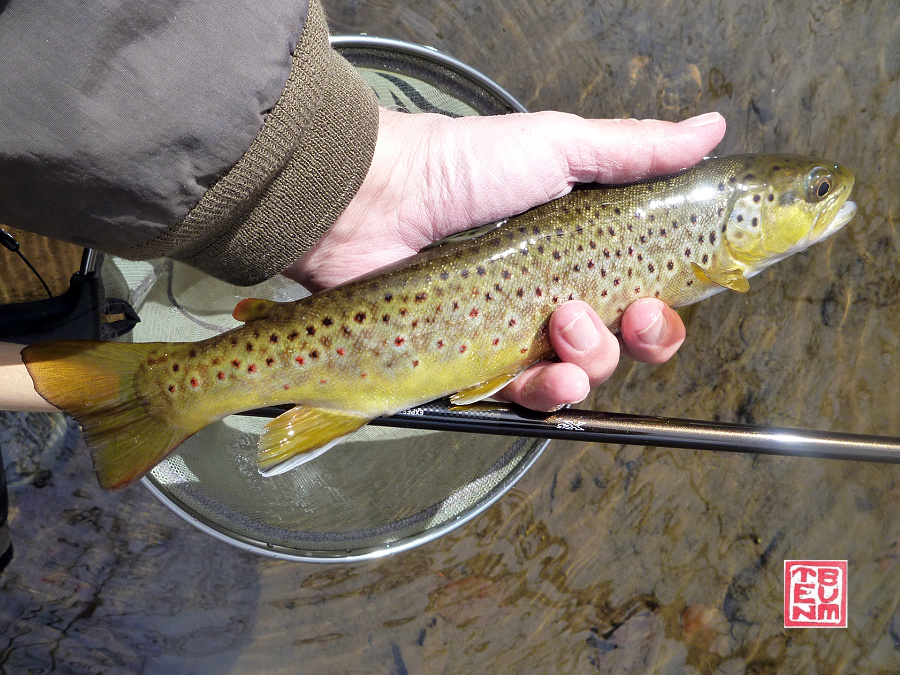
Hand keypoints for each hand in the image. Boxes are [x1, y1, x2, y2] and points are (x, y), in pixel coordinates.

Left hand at [283, 107, 724, 409]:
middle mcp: (552, 297)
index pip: (642, 297)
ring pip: (581, 375)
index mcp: (578, 253)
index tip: (660, 300)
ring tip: (564, 323)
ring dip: (592, 360)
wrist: (378, 199)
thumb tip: (711, 130)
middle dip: (641, 339)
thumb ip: (636, 150)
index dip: (663, 311)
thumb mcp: (559, 147)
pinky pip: (526, 397)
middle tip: (627, 314)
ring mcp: (514, 334)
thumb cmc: (462, 165)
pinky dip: (547, 392)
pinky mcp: (475, 365)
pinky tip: (551, 373)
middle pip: (622, 344)